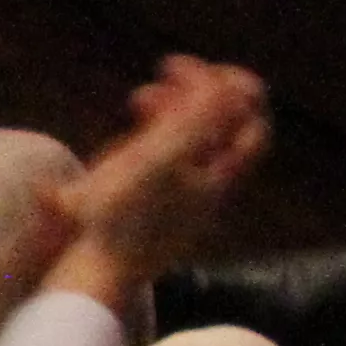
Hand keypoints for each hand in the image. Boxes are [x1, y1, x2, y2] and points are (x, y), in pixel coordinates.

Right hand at [49, 58, 269, 307]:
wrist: (95, 276)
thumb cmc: (123, 215)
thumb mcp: (159, 158)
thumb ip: (198, 121)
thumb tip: (233, 87)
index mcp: (217, 176)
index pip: (250, 125)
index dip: (233, 89)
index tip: (197, 69)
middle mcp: (208, 191)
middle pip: (224, 133)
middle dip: (199, 96)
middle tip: (162, 76)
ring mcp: (184, 206)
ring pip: (196, 149)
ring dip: (174, 116)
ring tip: (137, 100)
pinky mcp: (158, 217)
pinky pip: (171, 168)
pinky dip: (156, 142)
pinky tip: (126, 144)